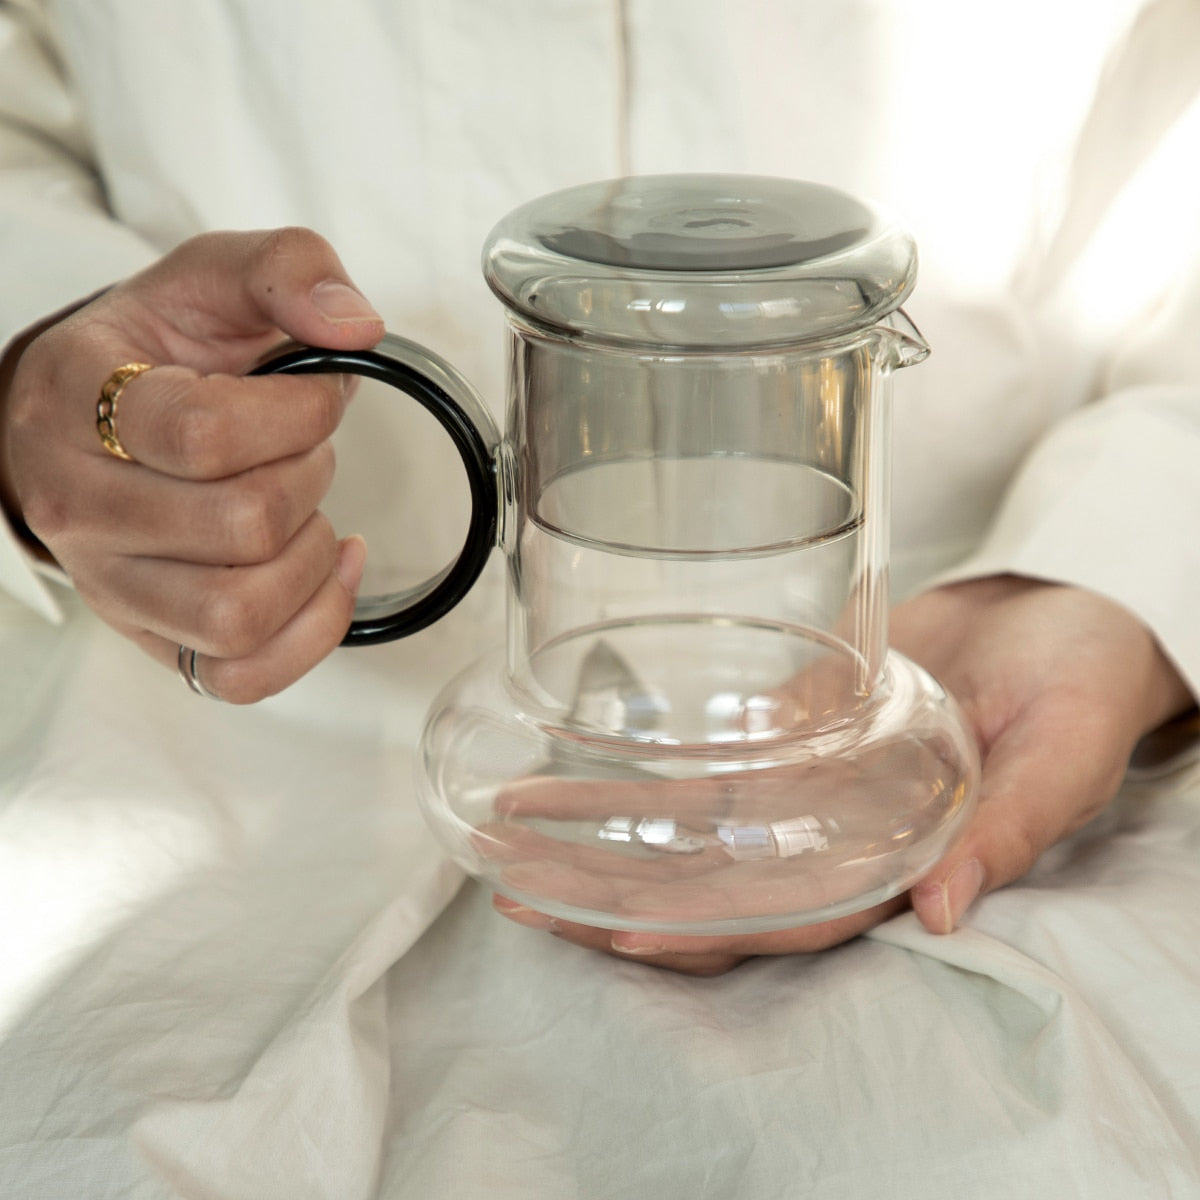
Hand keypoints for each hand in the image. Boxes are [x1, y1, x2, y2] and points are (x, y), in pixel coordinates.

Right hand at [0, 228, 384, 701]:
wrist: (88, 416)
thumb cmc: (154, 352)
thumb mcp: (213, 279)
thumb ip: (288, 270)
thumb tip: (357, 326)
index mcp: (78, 402)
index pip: (202, 433)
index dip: (298, 414)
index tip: (316, 395)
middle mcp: (80, 506)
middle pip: (239, 527)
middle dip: (308, 478)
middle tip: (304, 450)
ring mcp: (114, 584)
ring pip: (239, 614)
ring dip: (308, 559)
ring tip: (305, 510)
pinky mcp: (155, 638)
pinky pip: (242, 676)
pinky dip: (311, 630)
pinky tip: (329, 569)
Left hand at [493, 576, 1192, 973]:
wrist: (1054, 625)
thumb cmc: (1076, 691)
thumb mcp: (1063, 757)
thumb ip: (1009, 826)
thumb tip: (942, 907)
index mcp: (902, 864)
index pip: (790, 920)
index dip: (708, 934)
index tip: (621, 932)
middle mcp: (837, 842)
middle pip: (713, 891)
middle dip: (614, 899)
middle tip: (515, 887)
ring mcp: (805, 792)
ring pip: (690, 836)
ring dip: (601, 838)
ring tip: (507, 830)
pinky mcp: (786, 736)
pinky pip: (702, 769)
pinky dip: (639, 773)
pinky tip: (570, 767)